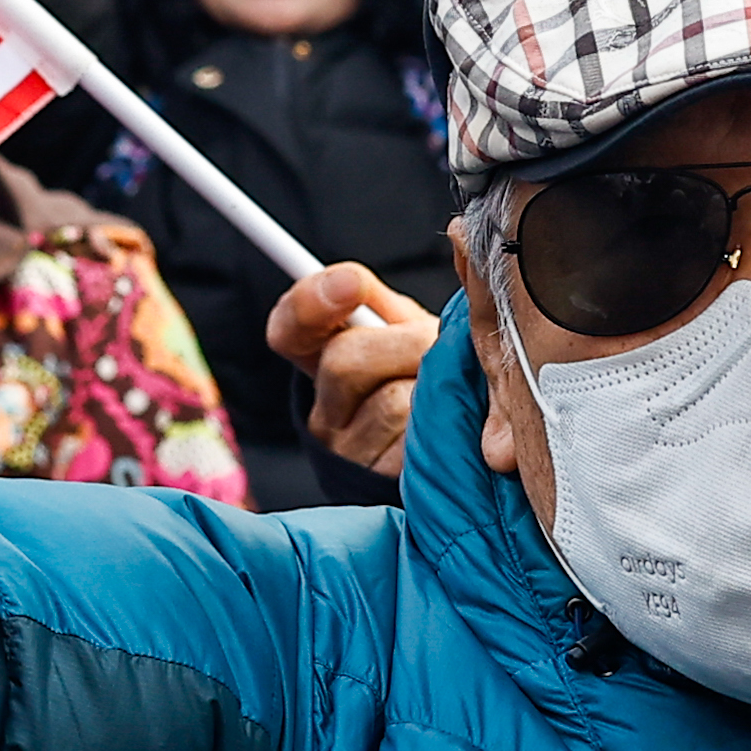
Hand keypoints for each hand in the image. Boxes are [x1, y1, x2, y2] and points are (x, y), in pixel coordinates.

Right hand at [265, 263, 438, 481]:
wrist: (458, 454)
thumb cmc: (428, 381)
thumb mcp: (406, 333)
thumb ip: (388, 302)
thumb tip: (391, 265)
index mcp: (325, 360)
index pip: (291, 327)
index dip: (311, 302)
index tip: (351, 283)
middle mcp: (324, 411)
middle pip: (344, 360)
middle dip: (408, 344)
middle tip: (439, 348)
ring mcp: (348, 453)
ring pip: (391, 403)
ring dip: (435, 389)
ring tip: (451, 393)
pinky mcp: (380, 485)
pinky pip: (417, 445)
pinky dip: (446, 429)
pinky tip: (452, 428)